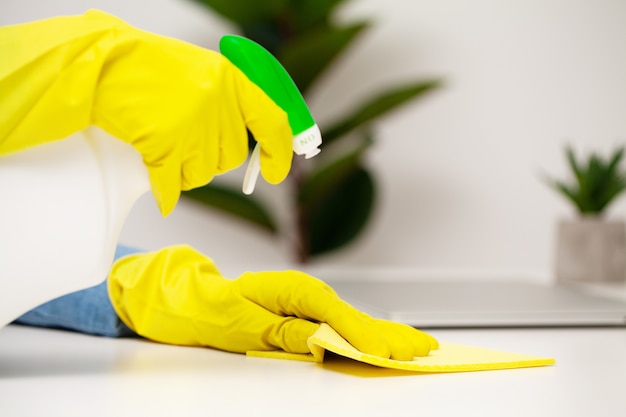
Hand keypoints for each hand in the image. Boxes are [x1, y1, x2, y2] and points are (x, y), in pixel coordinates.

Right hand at [0, 10, 292, 215]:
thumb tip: (249, 144)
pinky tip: (160, 187)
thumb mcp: (201, 74)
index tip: (275, 171)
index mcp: (232, 81)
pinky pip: (173, 184)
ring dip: (184, 168)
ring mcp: (191, 123)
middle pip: (230, 156)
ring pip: (202, 173)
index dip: (279, 152)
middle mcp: (217, 102)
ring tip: (160, 140)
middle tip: (181, 134)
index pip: (273, 123)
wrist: (100, 62)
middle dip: (209, 156)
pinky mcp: (164, 143)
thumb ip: (228, 105)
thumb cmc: (149, 68)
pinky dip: (166, 189)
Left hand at [108, 245, 437, 359]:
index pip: (337, 315)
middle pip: (356, 317)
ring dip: (386, 337)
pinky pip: (344, 327)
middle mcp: (308, 293)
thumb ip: (287, 333)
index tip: (388, 352)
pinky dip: (368, 336)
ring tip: (420, 346)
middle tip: (424, 349)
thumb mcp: (249, 326)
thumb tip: (322, 342)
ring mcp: (311, 302)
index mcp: (295, 291)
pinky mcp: (311, 313)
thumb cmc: (221, 309)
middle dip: (389, 336)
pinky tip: (388, 343)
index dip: (364, 335)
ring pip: (355, 322)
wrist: (205, 298)